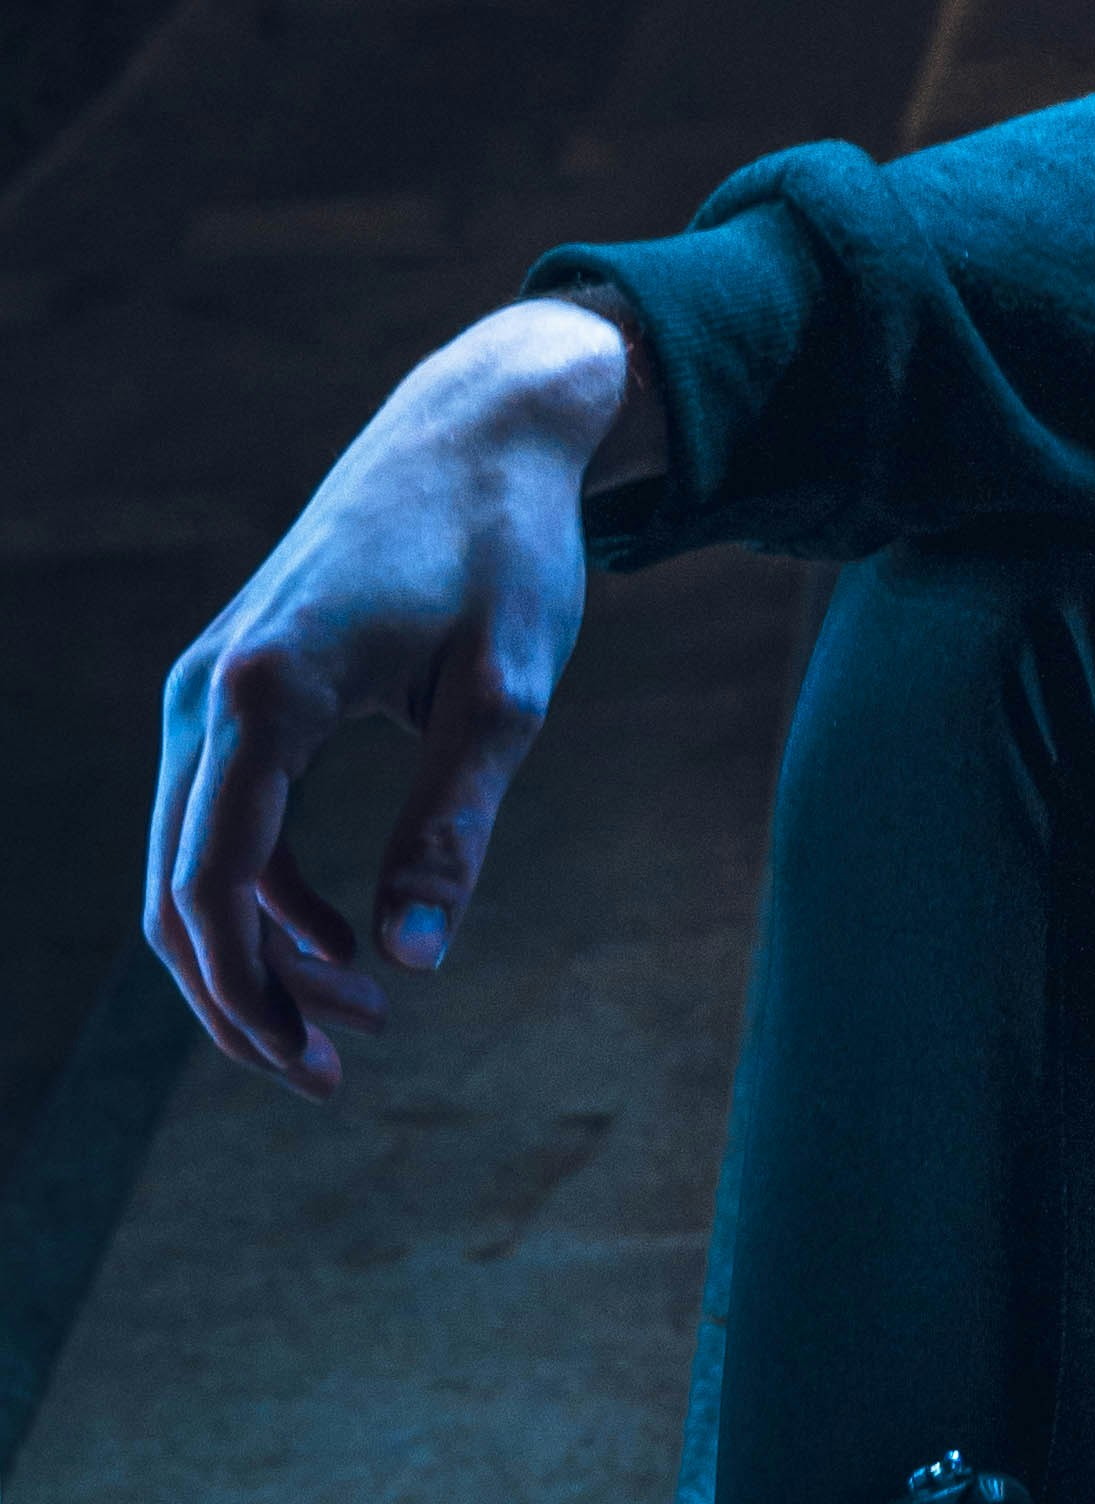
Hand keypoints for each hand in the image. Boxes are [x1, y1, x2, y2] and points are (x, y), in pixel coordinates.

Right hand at [143, 296, 638, 1088]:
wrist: (479, 426)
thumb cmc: (505, 546)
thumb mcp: (505, 690)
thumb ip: (454, 822)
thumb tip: (416, 960)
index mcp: (268, 687)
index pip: (214, 882)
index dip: (251, 995)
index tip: (317, 1072)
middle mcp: (210, 686)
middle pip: (179, 889)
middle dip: (245, 998)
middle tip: (329, 1077)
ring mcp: (210, 680)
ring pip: (191, 860)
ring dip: (258, 954)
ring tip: (360, 1021)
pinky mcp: (234, 680)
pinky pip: (220, 817)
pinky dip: (266, 893)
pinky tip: (344, 942)